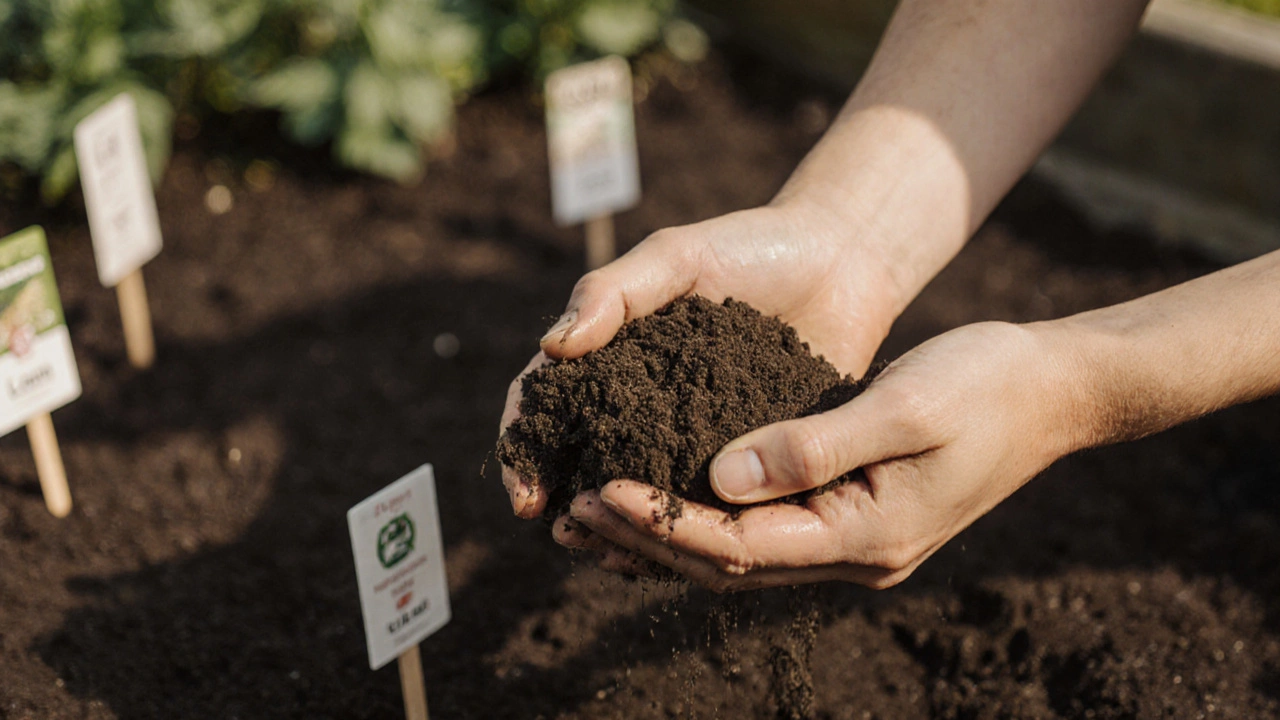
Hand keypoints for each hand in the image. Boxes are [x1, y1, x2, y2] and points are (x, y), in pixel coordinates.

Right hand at [500, 199, 907, 517]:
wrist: (843, 262)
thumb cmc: (753, 246)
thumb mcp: (678, 256)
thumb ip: (614, 291)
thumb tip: (553, 345)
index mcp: (609, 353)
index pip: (544, 401)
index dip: (524, 445)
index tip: (525, 488)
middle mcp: (640, 401)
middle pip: (581, 459)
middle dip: (564, 501)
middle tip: (563, 534)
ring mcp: (690, 434)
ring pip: (639, 492)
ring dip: (617, 527)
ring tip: (610, 556)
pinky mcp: (746, 456)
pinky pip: (706, 502)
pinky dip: (685, 530)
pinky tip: (678, 556)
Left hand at [558, 321, 1085, 590]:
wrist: (1053, 390)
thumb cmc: (987, 387)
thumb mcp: (905, 408)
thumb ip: (814, 446)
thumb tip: (719, 476)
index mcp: (866, 535)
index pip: (740, 546)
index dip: (664, 522)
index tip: (599, 491)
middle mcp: (853, 553)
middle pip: (727, 562)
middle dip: (646, 538)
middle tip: (569, 512)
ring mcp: (853, 539)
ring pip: (739, 551)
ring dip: (664, 534)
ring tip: (589, 514)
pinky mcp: (850, 513)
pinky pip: (761, 529)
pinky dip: (704, 515)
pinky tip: (659, 495)